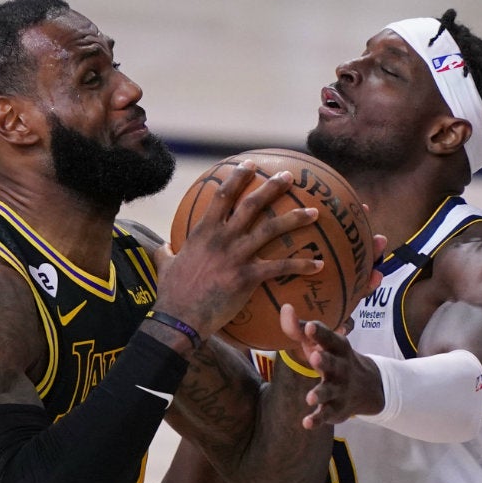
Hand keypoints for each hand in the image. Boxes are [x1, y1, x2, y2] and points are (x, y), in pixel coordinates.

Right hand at [154, 161, 321, 337]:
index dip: (237, 176)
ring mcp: (235, 256)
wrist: (178, 318)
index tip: (250, 164)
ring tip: (315, 212)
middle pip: (251, 204)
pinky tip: (319, 264)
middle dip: (272, 187)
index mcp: (203, 231)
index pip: (222, 195)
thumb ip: (165, 253)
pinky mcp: (246, 277)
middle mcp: (221, 238)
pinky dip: (301, 264)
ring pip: (271, 229)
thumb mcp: (164, 266)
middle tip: (289, 176)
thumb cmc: (171, 294)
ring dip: (295, 218)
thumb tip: (162, 247)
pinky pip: (280, 267)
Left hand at [279, 304, 384, 428]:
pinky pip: (327, 414)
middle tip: (314, 357)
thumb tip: (285, 308)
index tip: (309, 326)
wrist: (370, 386)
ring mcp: (340, 389)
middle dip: (324, 361)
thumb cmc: (334, 357)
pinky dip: (317, 420)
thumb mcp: (320, 343)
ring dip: (320, 394)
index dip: (319, 332)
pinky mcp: (336, 408)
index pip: (329, 338)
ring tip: (309, 398)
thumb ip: (300, 328)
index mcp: (338, 347)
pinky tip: (306, 424)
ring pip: (330, 391)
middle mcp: (341, 368)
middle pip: (332, 364)